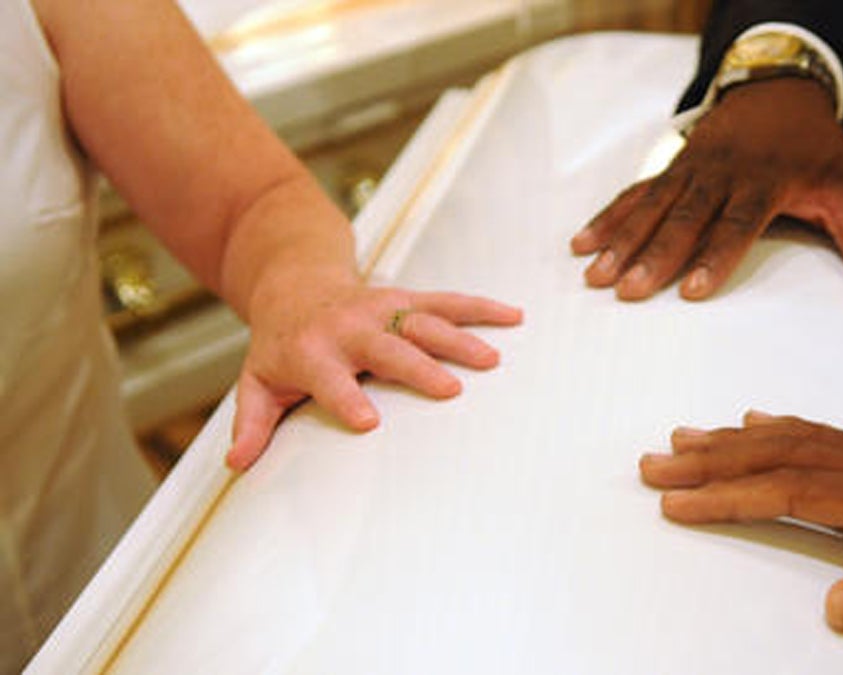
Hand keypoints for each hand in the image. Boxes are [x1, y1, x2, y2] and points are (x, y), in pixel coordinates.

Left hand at [224, 269, 521, 470]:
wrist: (294, 284)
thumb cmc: (281, 344)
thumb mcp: (257, 382)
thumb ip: (252, 423)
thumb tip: (238, 463)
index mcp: (311, 352)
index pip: (328, 378)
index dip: (346, 399)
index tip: (370, 422)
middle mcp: (348, 327)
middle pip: (387, 348)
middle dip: (419, 367)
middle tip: (450, 389)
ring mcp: (381, 309)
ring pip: (423, 321)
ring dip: (458, 338)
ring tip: (491, 358)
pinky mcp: (405, 298)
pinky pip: (447, 301)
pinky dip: (480, 308)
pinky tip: (512, 317)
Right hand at [572, 78, 842, 300]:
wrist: (781, 89)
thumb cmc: (814, 150)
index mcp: (765, 183)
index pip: (738, 224)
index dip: (715, 256)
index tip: (692, 290)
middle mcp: (722, 173)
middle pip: (685, 217)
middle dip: (654, 255)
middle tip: (627, 290)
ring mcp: (691, 167)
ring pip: (652, 205)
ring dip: (621, 239)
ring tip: (593, 273)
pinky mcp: (672, 165)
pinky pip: (635, 191)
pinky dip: (608, 216)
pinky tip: (581, 243)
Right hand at [638, 411, 842, 642]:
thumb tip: (838, 608)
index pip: (794, 489)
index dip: (731, 495)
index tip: (677, 503)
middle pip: (781, 454)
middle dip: (712, 460)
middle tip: (653, 466)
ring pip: (795, 439)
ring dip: (734, 440)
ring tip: (682, 440)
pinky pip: (822, 437)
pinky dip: (780, 429)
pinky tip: (756, 424)